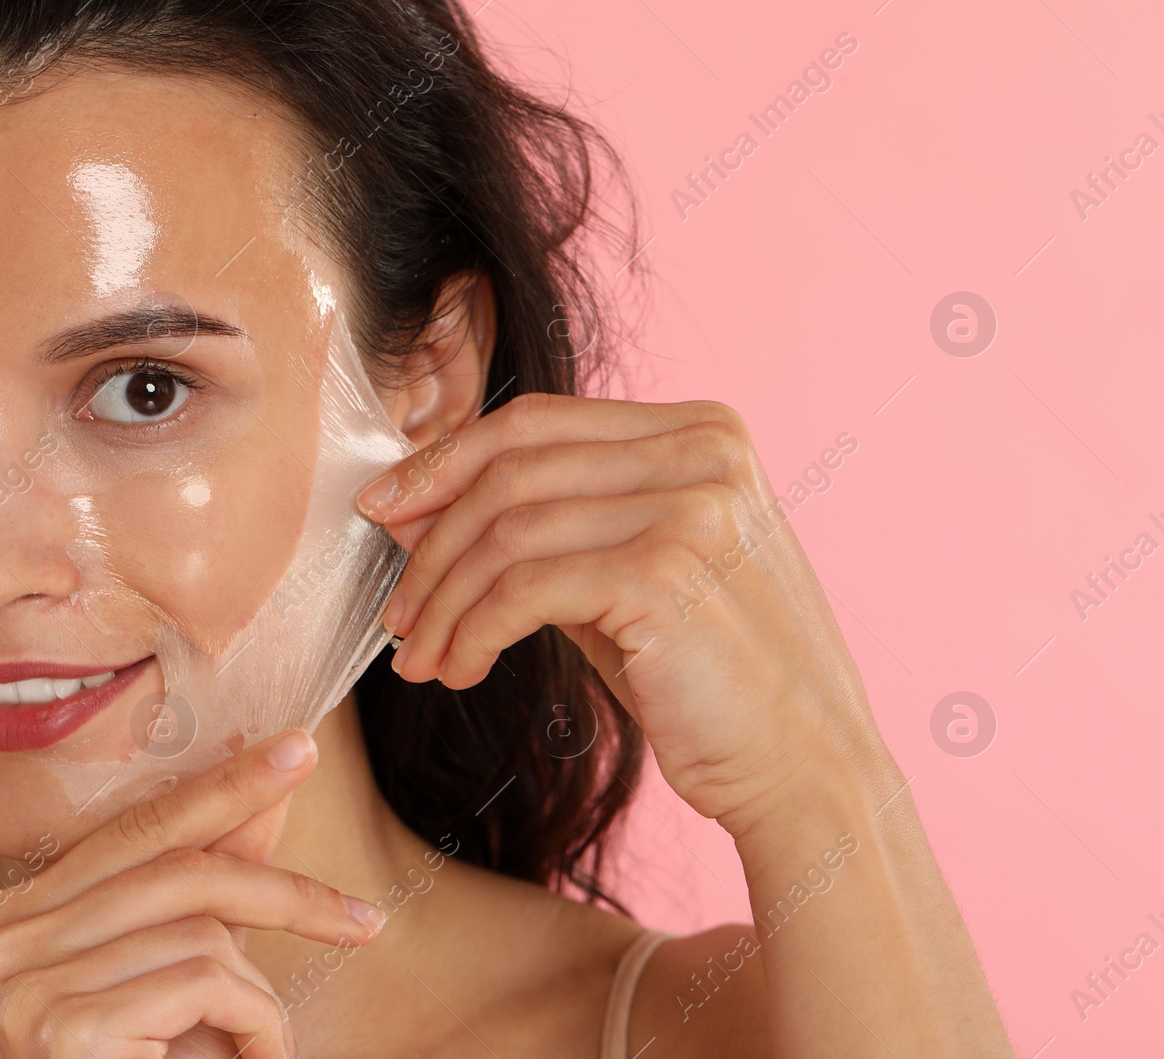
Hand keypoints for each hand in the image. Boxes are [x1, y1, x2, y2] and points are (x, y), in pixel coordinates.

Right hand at [0, 729, 382, 1058]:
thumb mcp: (185, 965)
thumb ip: (214, 881)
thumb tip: (268, 791)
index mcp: (18, 912)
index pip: (137, 827)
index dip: (225, 787)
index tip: (299, 749)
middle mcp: (3, 938)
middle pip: (176, 868)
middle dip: (284, 889)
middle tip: (363, 919)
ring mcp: (24, 983)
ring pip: (199, 930)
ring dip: (258, 993)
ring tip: (261, 1046)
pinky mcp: (63, 1027)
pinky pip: (204, 982)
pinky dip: (255, 1023)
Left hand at [358, 393, 896, 837]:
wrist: (806, 769)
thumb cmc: (707, 680)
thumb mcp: (626, 578)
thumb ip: (546, 529)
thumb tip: (414, 505)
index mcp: (700, 432)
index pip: (537, 422)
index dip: (445, 461)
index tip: (386, 510)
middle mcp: (702, 452)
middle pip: (511, 470)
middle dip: (430, 541)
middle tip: (394, 607)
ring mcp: (692, 506)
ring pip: (507, 532)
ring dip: (443, 602)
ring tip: (418, 656)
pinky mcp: (667, 572)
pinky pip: (523, 589)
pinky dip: (471, 632)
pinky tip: (457, 671)